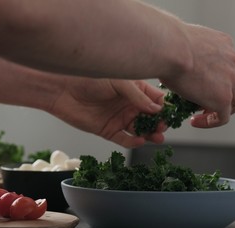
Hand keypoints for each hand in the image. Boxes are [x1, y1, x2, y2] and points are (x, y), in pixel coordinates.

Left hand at [49, 79, 165, 147]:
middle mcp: (129, 105)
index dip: (165, 107)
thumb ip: (137, 95)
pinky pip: (124, 139)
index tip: (171, 113)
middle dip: (159, 123)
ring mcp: (119, 118)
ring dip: (150, 134)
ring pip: (140, 130)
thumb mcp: (118, 82)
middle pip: (151, 117)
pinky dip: (133, 142)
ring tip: (157, 137)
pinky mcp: (108, 130)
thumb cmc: (89, 79)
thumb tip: (157, 109)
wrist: (63, 90)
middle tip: (164, 127)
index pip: (156, 100)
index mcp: (135, 89)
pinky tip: (139, 140)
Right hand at [160, 24, 234, 127]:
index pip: (226, 65)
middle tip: (203, 102)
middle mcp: (232, 60)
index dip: (214, 79)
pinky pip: (223, 117)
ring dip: (219, 110)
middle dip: (220, 94)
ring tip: (200, 115)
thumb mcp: (182, 42)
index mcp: (224, 44)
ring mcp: (232, 80)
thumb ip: (185, 52)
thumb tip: (171, 59)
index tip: (198, 85)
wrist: (169, 48)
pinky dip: (211, 121)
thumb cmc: (167, 43)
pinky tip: (195, 121)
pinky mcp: (223, 98)